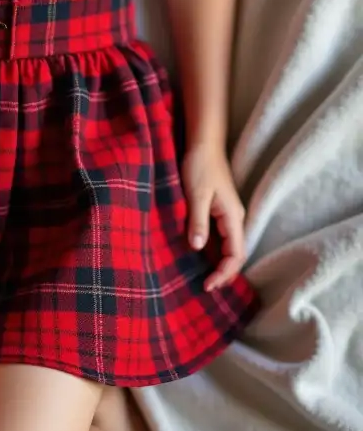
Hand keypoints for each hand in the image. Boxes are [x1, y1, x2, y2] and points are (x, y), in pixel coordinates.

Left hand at [180, 145, 246, 291]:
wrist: (203, 143)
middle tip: (206, 287)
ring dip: (219, 263)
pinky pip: (220, 237)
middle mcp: (234, 218)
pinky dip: (214, 250)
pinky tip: (201, 256)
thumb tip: (198, 247)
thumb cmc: (199, 166)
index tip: (208, 284)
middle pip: (235, 254)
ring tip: (203, 277)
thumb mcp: (196, 194)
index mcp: (232, 216)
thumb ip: (198, 221)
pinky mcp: (219, 210)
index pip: (236, 254)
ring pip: (228, 246)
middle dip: (224, 273)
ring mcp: (228, 214)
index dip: (224, 272)